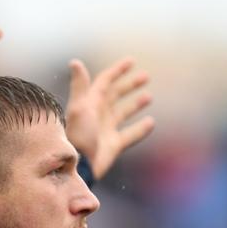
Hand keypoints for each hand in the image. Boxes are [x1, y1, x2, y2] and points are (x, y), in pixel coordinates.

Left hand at [64, 57, 154, 179]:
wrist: (78, 166)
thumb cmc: (77, 136)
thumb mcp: (79, 108)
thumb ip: (80, 86)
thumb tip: (75, 62)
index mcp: (90, 102)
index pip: (105, 81)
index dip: (117, 71)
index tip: (131, 61)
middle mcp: (98, 114)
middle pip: (116, 95)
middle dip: (130, 85)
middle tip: (146, 76)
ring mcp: (106, 130)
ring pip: (123, 113)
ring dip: (135, 104)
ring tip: (148, 96)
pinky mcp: (113, 146)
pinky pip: (130, 135)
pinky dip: (141, 129)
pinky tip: (151, 122)